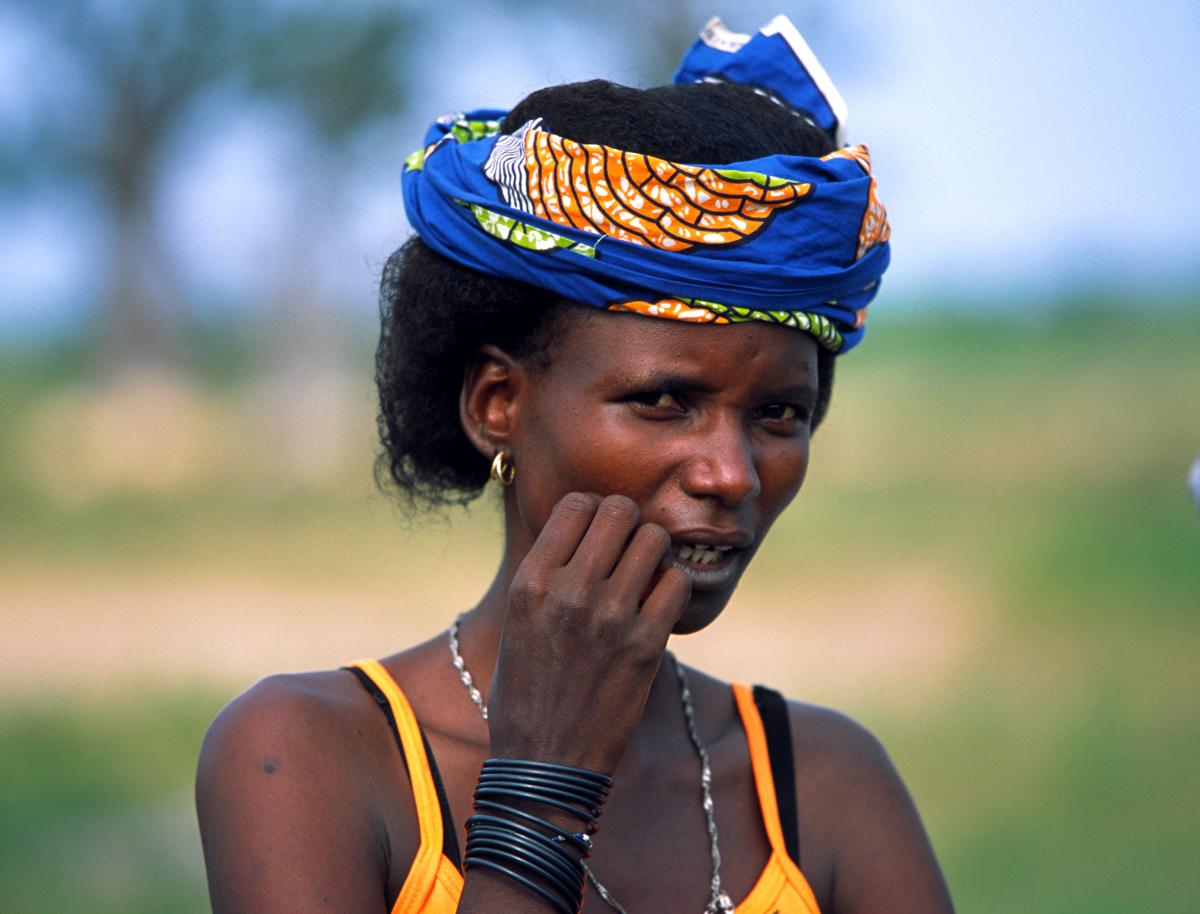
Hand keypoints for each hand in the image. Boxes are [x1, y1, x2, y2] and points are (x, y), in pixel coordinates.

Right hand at [486, 492, 690, 774]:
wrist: (545, 763)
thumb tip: (583, 532)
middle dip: (629, 525)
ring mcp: (609, 616)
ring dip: (655, 553)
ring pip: (654, 540)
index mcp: (530, 581)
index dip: (595, 512)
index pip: (578, 505)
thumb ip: (547, 574)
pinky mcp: (645, 646)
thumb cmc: (526, 693)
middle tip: (629, 552)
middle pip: (620, 512)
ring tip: (646, 577)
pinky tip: (659, 607)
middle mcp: (569, 590)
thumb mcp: (517, 622)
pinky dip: (673, 588)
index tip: (600, 534)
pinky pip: (677, 584)